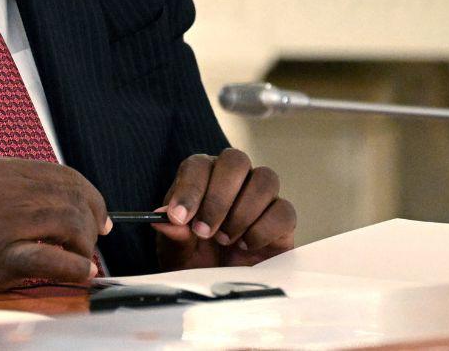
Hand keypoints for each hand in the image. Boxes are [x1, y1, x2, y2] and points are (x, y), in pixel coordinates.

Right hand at [0, 157, 111, 293]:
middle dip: (93, 222)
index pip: (64, 174)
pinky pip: (55, 259)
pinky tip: (80, 274)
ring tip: (82, 259)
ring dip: (85, 246)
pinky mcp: (0, 256)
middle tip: (95, 241)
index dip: (90, 196)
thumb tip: (69, 202)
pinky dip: (76, 268)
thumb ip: (20, 189)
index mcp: (1, 171)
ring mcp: (2, 222)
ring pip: (69, 223)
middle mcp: (3, 190)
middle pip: (72, 197)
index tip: (99, 215)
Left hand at [152, 149, 295, 270]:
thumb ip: (172, 234)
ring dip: (242, 212)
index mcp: (203, 177)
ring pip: (265, 179)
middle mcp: (234, 179)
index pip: (199, 165)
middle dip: (219, 197)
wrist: (223, 289)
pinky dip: (263, 229)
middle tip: (205, 231)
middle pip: (236, 160)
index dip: (190, 188)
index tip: (179, 217)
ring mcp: (261, 196)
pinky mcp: (282, 219)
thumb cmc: (196, 262)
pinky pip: (284, 210)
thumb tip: (164, 217)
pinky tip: (246, 245)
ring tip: (225, 240)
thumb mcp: (177, 253)